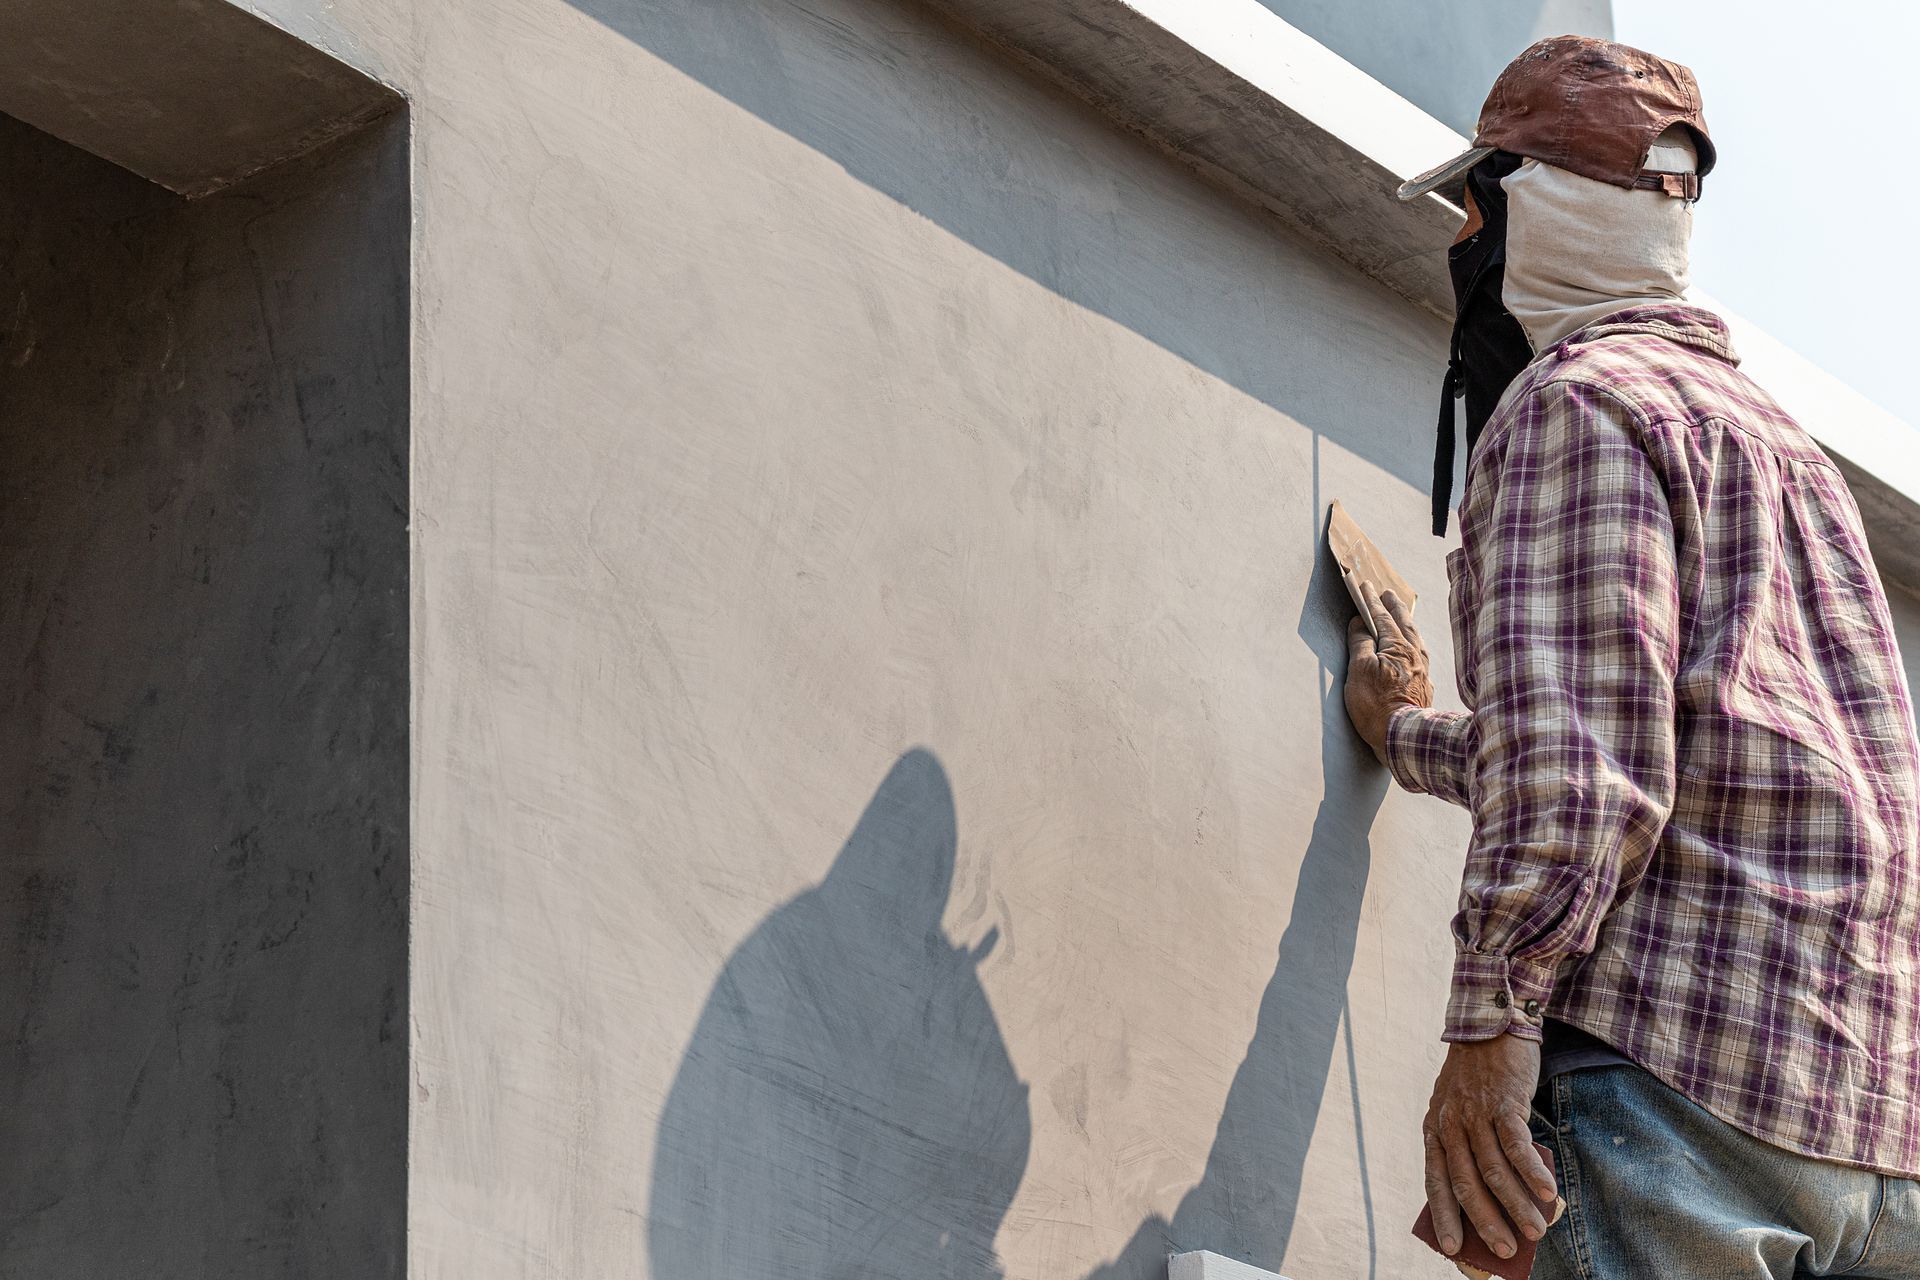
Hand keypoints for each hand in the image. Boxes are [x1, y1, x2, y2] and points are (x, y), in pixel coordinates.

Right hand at [1343, 583, 1432, 763]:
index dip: (1372, 601)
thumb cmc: (1377, 705)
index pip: (1381, 617)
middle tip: (1388, 593)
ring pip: (1415, 637)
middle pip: (1403, 623)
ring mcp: (1422, 669)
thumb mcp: (1359, 671)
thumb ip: (1360, 643)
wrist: (1403, 737)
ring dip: (1406, 623)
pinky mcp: (1425, 684)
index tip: (1366, 586)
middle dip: (1394, 606)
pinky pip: (1419, 653)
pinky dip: (1413, 642)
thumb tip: (1360, 624)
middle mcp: (1414, 653)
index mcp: (1397, 646)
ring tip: (1401, 615)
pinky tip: (1412, 648)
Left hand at [1422, 1035, 1556, 1260]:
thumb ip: (1469, 1145)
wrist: (1490, 1023)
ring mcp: (1476, 1113)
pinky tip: (1547, 1194)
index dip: (1444, 1216)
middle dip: (1485, 1222)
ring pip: (1494, 1170)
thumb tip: (1495, 1195)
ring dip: (1516, 1205)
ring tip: (1534, 1231)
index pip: (1435, 1181)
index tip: (1453, 1248)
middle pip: (1466, 1183)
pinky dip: (1532, 1173)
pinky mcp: (1503, 1102)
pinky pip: (1518, 1145)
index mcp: (1435, 1129)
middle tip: (1504, 1251)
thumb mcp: (1459, 1108)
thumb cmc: (1478, 1075)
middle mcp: (1451, 1124)